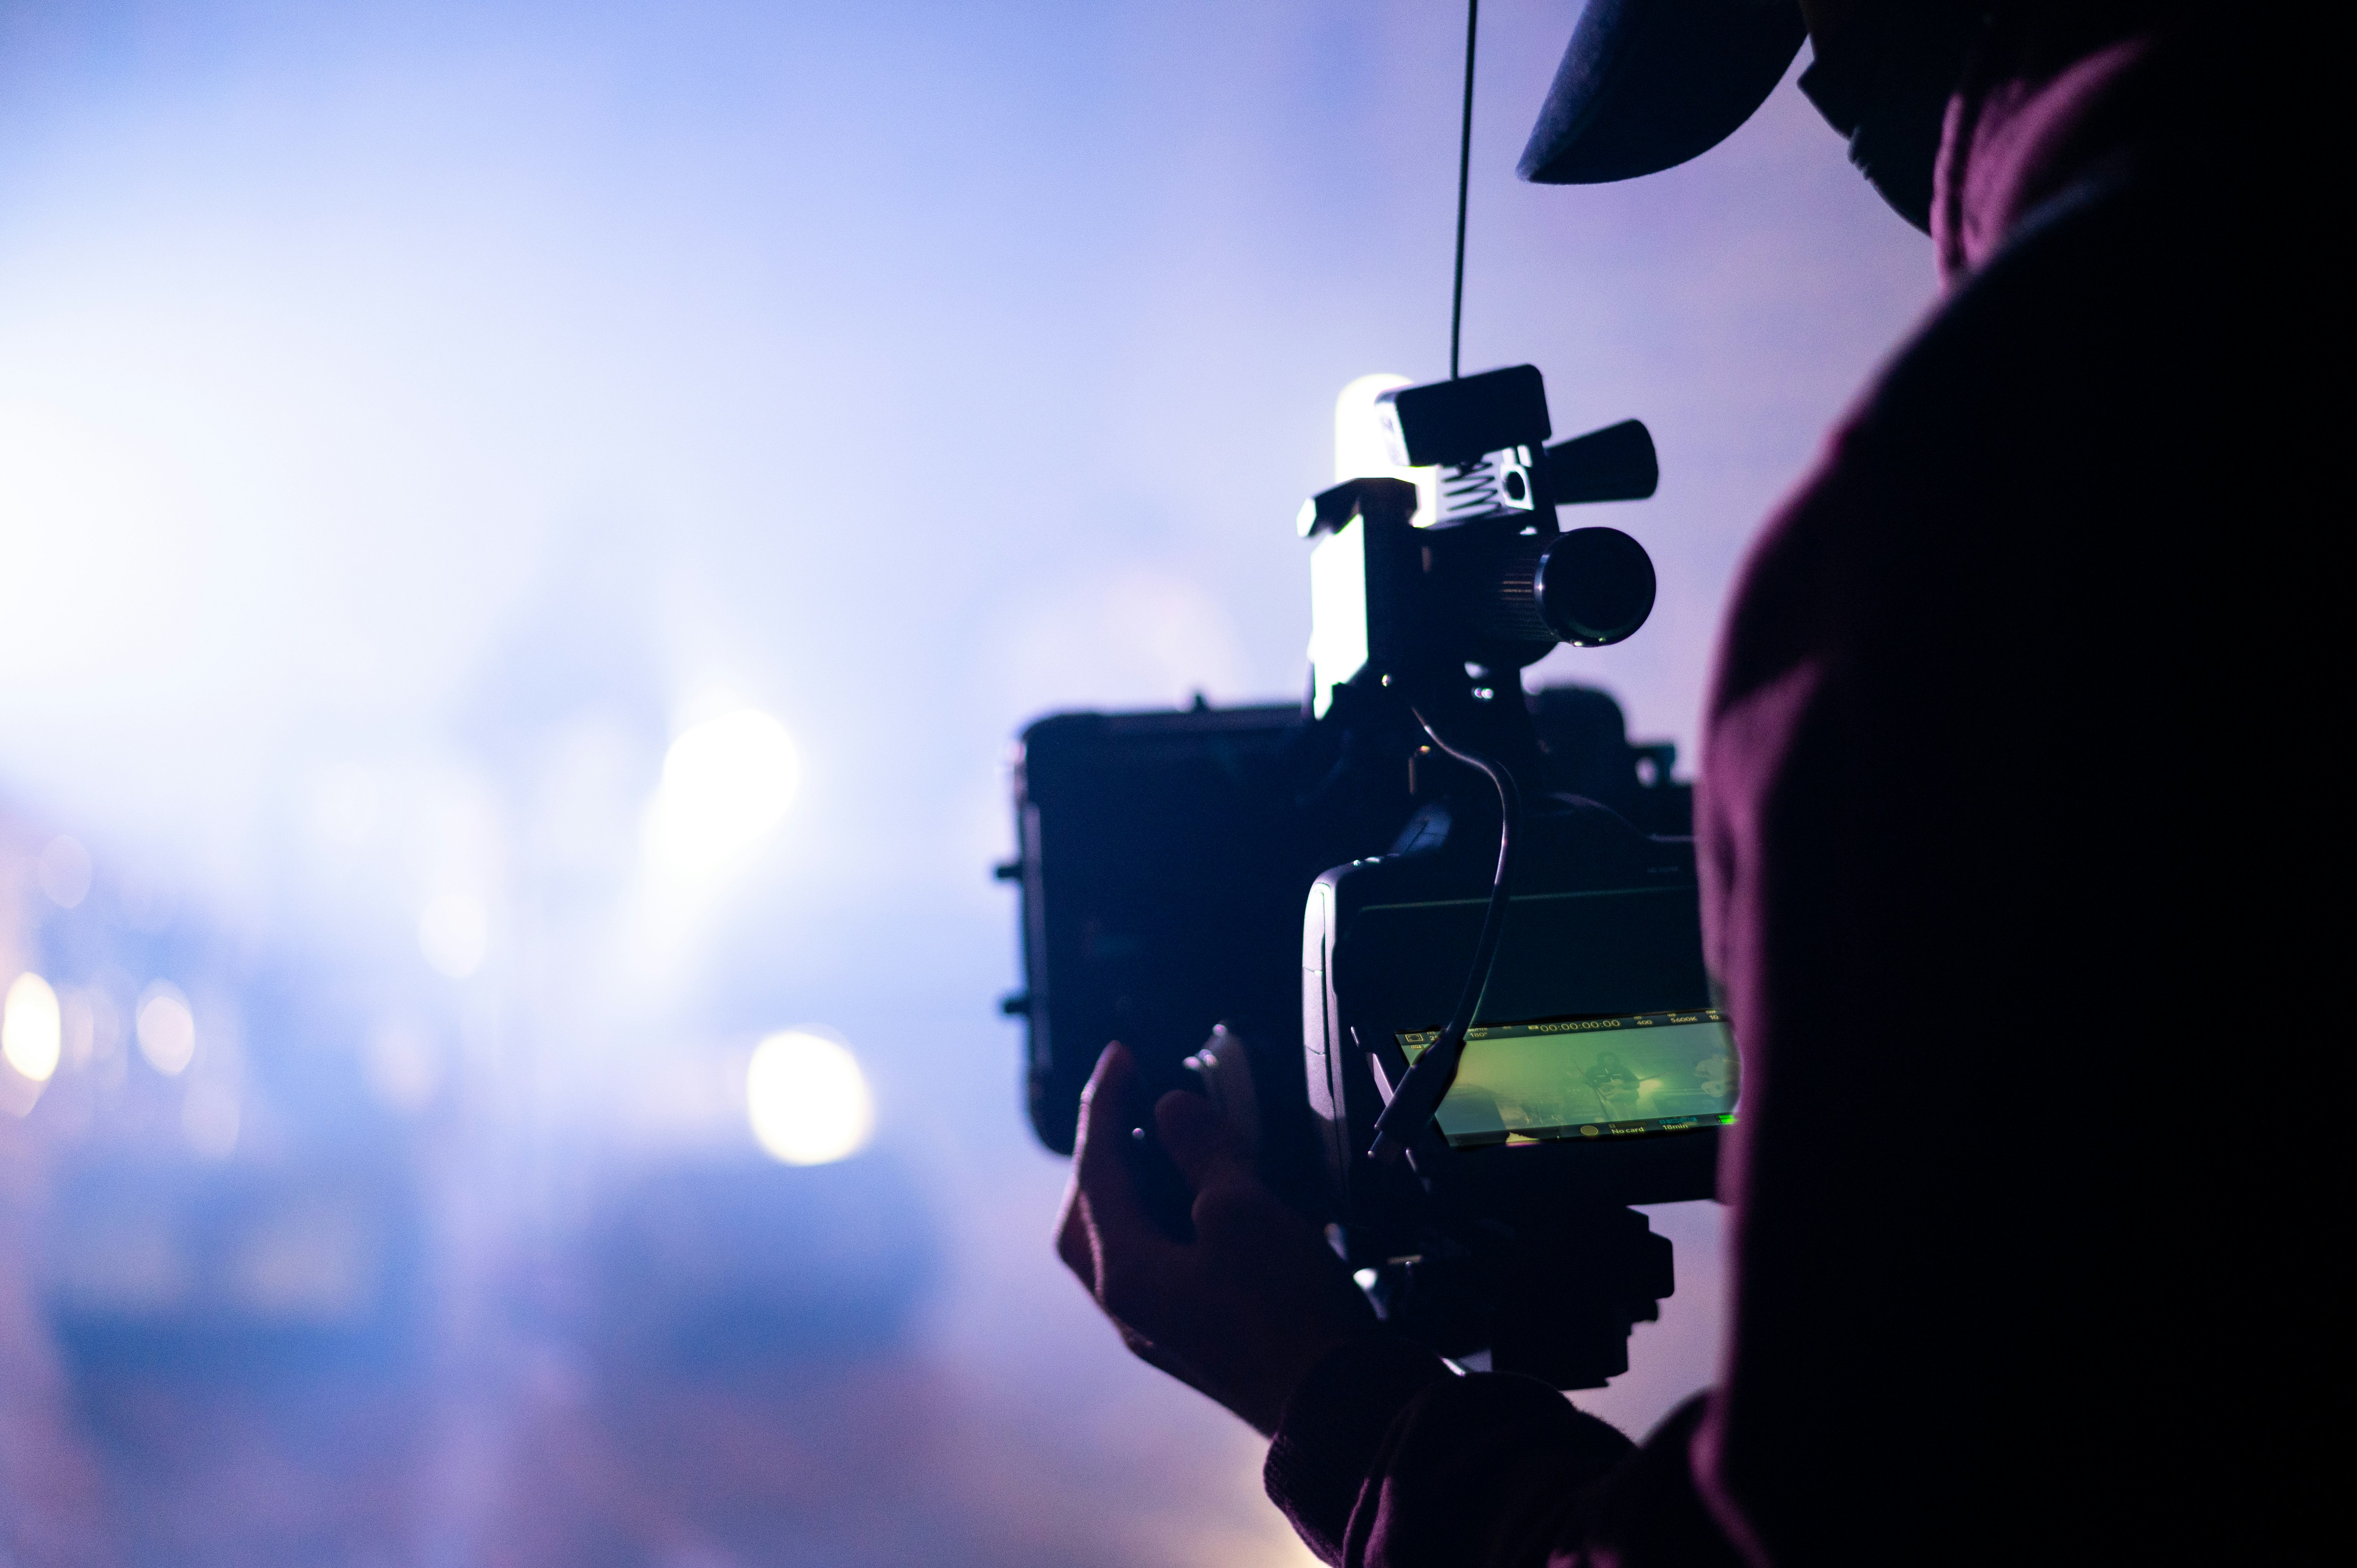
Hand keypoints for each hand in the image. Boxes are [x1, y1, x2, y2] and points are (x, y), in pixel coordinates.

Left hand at [1056, 1042, 1377, 1434]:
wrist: (1341, 1406)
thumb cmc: (1287, 1313)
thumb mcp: (1242, 1209)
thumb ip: (1201, 1151)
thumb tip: (1171, 1109)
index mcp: (1122, 1272)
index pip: (1095, 1168)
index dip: (1106, 1102)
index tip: (1120, 1055)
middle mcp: (1129, 1305)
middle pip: (1089, 1213)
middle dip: (1102, 1152)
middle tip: (1129, 1104)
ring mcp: (1162, 1325)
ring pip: (1123, 1241)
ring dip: (1135, 1188)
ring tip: (1163, 1145)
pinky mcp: (1200, 1334)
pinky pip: (1161, 1263)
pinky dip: (1169, 1220)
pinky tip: (1202, 1203)